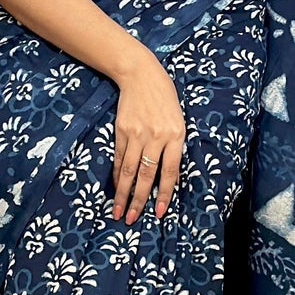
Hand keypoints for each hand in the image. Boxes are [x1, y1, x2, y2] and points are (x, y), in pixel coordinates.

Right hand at [111, 49, 185, 223]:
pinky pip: (119, 158)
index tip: (159, 213)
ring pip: (128, 170)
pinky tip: (116, 188)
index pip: (169, 172)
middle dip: (139, 200)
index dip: (164, 194)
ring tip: (119, 211)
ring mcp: (136, 134)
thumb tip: (169, 178)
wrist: (141, 74)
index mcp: (175, 135)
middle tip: (131, 219)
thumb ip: (174, 147)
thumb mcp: (178, 121)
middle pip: (146, 175)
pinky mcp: (121, 131)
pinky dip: (117, 175)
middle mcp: (156, 136)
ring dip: (123, 194)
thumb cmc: (164, 99)